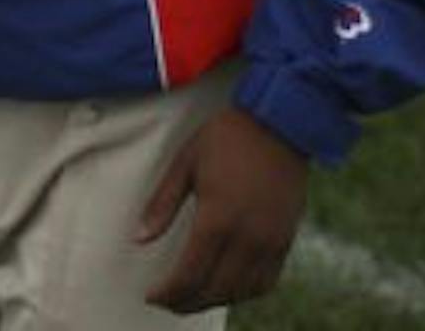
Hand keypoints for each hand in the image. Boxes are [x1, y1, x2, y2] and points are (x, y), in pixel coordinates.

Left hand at [138, 105, 309, 314]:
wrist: (279, 122)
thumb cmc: (227, 137)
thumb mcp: (185, 162)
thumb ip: (162, 203)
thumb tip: (139, 238)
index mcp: (217, 218)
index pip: (189, 274)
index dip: (168, 292)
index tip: (152, 295)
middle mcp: (247, 237)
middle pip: (214, 290)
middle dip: (187, 302)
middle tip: (168, 302)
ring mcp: (270, 241)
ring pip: (241, 291)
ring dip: (214, 300)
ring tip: (192, 298)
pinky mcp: (285, 239)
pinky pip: (266, 282)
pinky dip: (244, 292)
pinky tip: (227, 288)